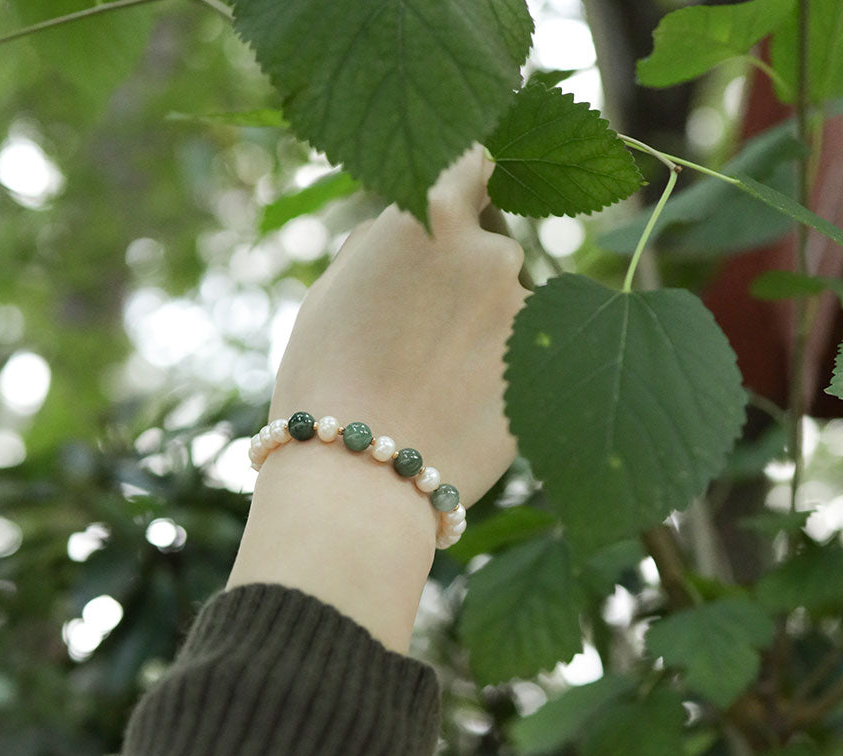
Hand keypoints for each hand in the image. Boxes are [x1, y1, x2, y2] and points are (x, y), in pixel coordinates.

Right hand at [268, 143, 526, 509]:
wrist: (359, 478)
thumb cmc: (325, 383)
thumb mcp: (329, 294)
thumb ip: (380, 244)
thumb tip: (405, 229)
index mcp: (430, 215)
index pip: (473, 159)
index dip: (471, 174)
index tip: (469, 190)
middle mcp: (491, 250)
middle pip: (490, 244)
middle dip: (464, 275)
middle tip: (421, 332)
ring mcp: (525, 313)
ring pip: (509, 308)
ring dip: (483, 330)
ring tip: (435, 384)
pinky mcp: (547, 369)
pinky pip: (527, 356)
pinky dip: (500, 373)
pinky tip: (459, 408)